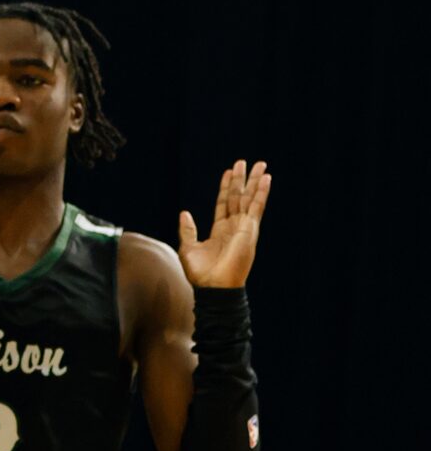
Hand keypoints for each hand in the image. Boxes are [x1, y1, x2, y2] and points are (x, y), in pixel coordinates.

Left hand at [178, 159, 270, 288]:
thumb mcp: (188, 248)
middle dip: (242, 179)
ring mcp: (244, 227)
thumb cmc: (201, 274)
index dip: (226, 187)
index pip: (224, 203)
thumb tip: (185, 213)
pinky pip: (256, 207)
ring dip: (254, 181)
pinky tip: (266, 179)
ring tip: (260, 164)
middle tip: (245, 162)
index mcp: (220, 230)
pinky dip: (261, 193)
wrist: (213, 288)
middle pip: (238, 197)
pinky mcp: (250, 230)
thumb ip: (188, 230)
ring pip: (249, 198)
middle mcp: (234, 227)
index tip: (229, 172)